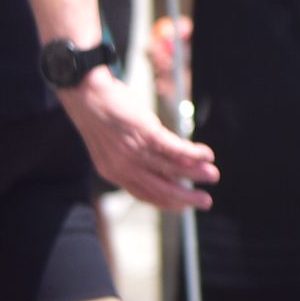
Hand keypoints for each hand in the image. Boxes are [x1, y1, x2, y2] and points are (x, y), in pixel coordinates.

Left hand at [63, 68, 217, 215]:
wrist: (85, 94)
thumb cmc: (98, 115)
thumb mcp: (108, 145)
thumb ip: (128, 157)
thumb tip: (155, 161)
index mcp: (113, 173)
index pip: (143, 194)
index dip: (166, 202)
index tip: (183, 206)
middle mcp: (125, 167)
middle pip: (162, 188)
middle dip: (186, 197)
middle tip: (205, 202)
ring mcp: (136, 151)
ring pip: (173, 169)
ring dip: (196, 174)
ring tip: (213, 175)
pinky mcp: (147, 133)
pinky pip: (176, 149)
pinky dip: (194, 154)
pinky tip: (207, 154)